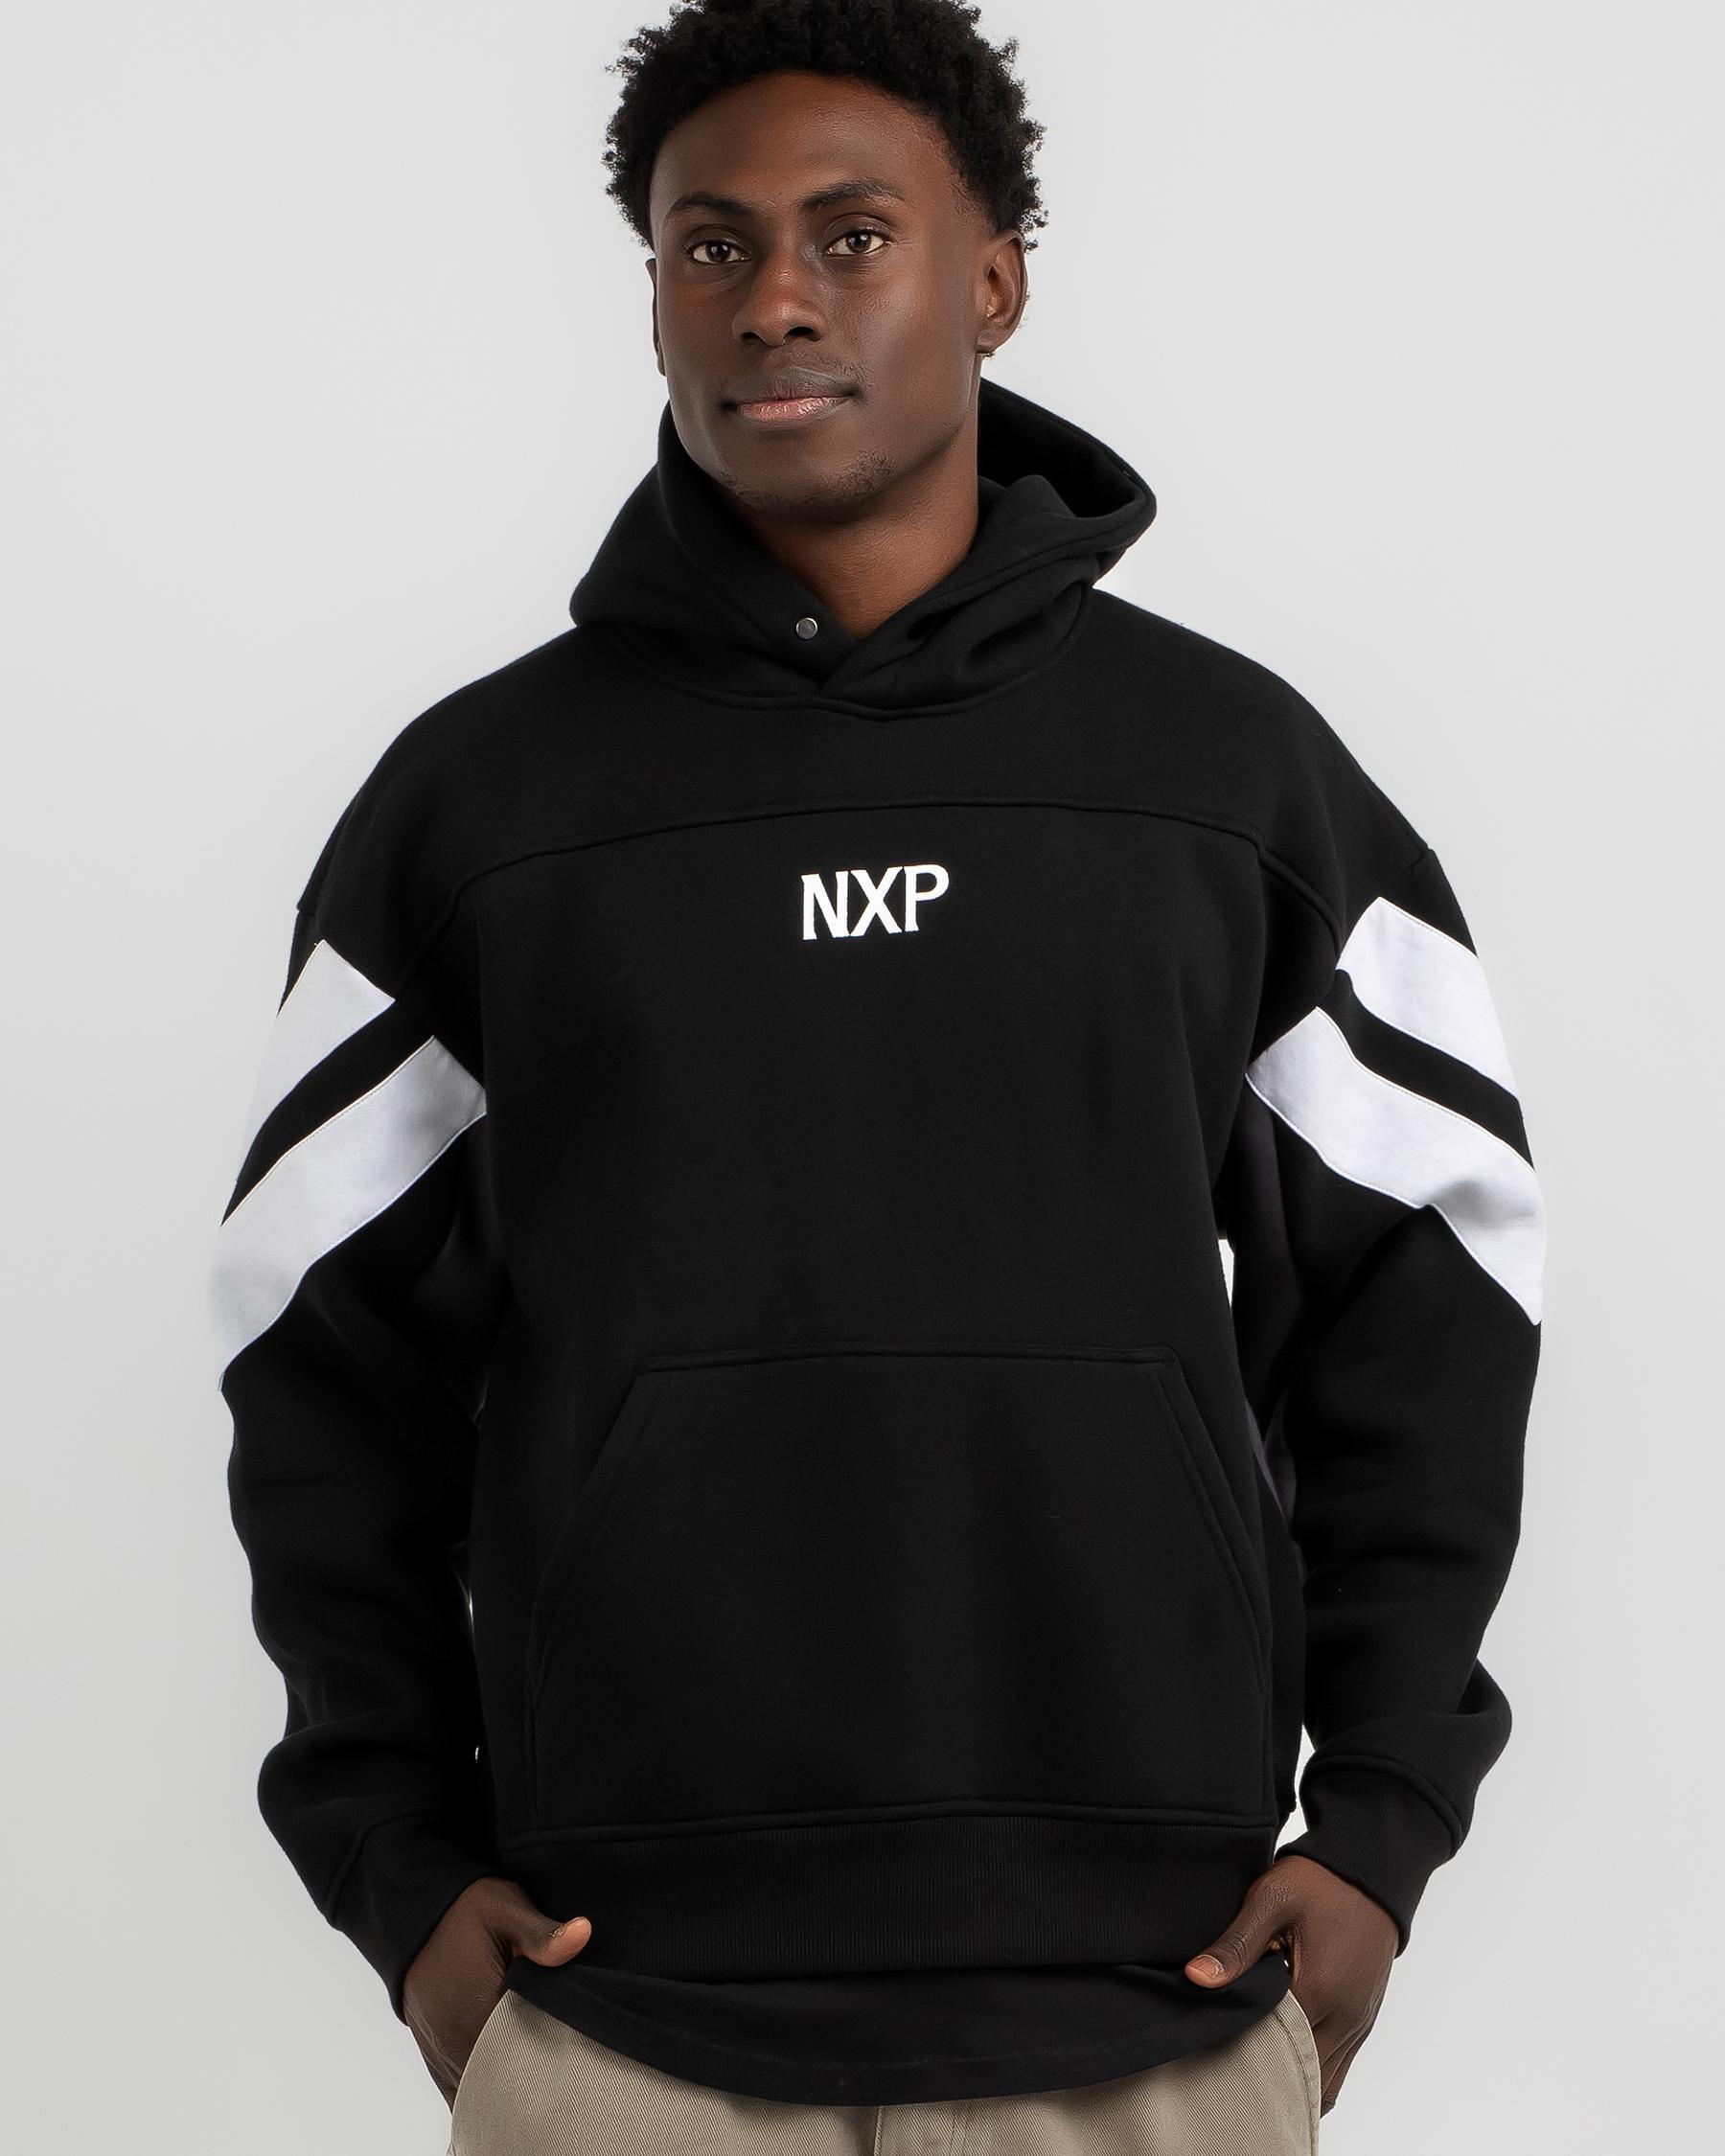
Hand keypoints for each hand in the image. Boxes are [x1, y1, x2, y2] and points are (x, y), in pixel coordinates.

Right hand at [402, 1876, 592, 2106]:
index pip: (519, 2058)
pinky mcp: (432, 2053)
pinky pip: (457, 2091)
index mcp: (474, 2008)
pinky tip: (507, 2086)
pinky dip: (483, 2091)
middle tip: (564, 2073)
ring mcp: (439, 2051)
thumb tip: (582, 1934)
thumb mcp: (506, 1908)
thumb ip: (542, 1933)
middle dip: (530, 2082)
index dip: (548, 2063)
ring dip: (506, 2089)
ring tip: (540, 2079)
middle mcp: (452, 2039)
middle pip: (498, 2084)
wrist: (415, 1912)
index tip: (574, 2059)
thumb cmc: (465, 1910)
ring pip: (478, 2092)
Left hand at [1183, 1853, 1397, 2115]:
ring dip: (1293, 2082)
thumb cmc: (1319, 1882)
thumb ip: (1236, 1945)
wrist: (1370, 1869)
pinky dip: (1314, 2073)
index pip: (1276, 2052)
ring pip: (1326, 2084)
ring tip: (1254, 2066)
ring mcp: (1359, 2024)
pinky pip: (1340, 2068)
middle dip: (1267, 2079)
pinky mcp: (1364, 2020)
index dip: (1243, 2058)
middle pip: (1303, 2079)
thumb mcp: (1271, 1901)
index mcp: (1320, 1992)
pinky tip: (1284, 2057)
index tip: (1213, 2052)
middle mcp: (1345, 2019)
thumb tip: (1196, 1978)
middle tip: (1228, 2071)